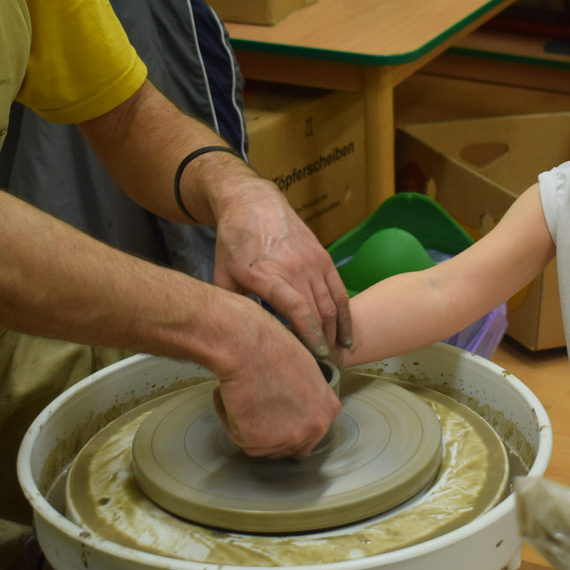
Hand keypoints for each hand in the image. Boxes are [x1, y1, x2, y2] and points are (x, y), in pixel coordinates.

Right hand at [209, 309, 341, 457]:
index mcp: (328, 411)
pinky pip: (239, 439)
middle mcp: (314, 429)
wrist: (247, 345)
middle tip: (255, 410)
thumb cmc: (274, 347)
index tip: (276, 413)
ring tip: (244, 396)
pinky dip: (231, 421)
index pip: (311, 434)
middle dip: (273, 434)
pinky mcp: (258, 443)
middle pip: (290, 447)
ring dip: (251, 428)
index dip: (290, 424)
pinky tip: (232, 396)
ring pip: (264, 447)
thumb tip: (296, 410)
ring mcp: (287, 438)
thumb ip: (310, 397)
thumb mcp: (308, 371)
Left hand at [211, 177, 352, 361]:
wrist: (253, 202)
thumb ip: (230, 306)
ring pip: (332, 304)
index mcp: (267, 274)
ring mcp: (312, 262)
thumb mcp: (222, 275)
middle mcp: (294, 268)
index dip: (309, 336)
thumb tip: (233, 338)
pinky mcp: (323, 257)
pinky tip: (347, 334)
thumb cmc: (234, 241)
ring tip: (336, 355)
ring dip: (336, 332)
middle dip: (324, 343)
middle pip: (318, 312)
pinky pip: (339, 290)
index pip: (297, 309)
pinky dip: (346, 314)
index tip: (315, 357)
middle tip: (323, 367)